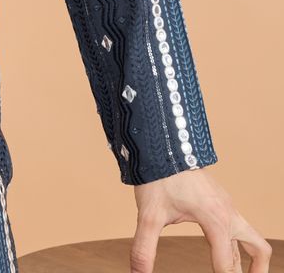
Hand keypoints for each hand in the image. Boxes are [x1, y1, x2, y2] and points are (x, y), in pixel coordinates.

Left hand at [130, 167, 271, 271]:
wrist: (162, 141)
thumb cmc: (157, 176)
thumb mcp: (149, 215)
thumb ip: (143, 249)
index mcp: (216, 220)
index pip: (226, 266)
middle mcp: (228, 213)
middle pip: (258, 250)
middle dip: (255, 272)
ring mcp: (227, 205)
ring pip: (251, 238)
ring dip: (250, 259)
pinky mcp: (221, 200)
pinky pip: (238, 227)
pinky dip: (237, 245)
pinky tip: (222, 252)